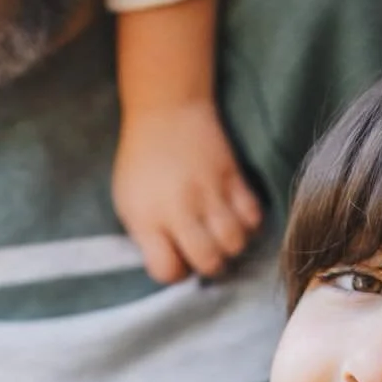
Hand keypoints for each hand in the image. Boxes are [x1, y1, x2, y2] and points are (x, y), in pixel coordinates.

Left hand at [112, 100, 262, 283]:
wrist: (166, 109)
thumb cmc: (143, 162)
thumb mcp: (128, 202)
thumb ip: (148, 238)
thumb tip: (176, 267)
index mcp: (146, 217)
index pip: (166, 270)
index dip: (175, 272)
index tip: (177, 260)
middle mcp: (178, 207)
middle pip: (207, 261)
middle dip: (210, 265)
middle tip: (206, 252)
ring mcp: (208, 191)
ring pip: (234, 242)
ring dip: (232, 246)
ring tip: (223, 235)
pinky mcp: (232, 176)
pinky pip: (253, 216)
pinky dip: (249, 223)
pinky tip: (238, 217)